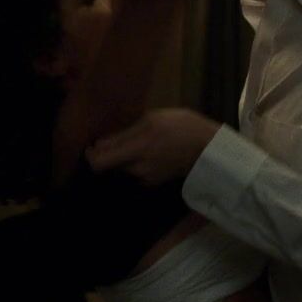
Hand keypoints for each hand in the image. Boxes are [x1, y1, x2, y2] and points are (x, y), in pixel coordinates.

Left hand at [86, 108, 221, 186]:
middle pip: (110, 167)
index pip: (98, 164)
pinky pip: (135, 172)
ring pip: (123, 169)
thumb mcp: (152, 120)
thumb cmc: (182, 127)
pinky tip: (148, 150)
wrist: (210, 149)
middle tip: (117, 138)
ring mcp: (146, 179)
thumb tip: (98, 145)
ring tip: (137, 142)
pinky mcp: (154, 182)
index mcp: (136, 151)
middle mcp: (137, 170)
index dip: (90, 155)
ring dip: (123, 158)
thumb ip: (123, 134)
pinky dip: (135, 163)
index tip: (93, 145)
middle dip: (109, 154)